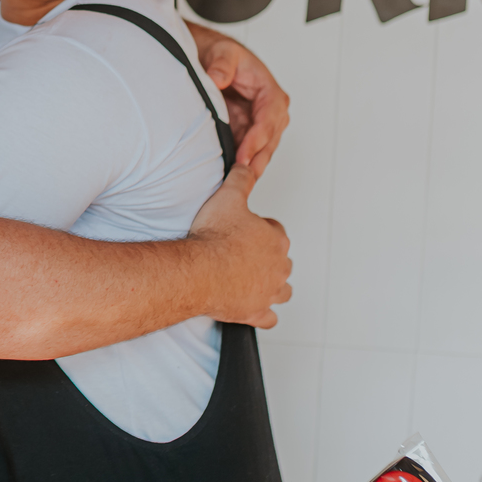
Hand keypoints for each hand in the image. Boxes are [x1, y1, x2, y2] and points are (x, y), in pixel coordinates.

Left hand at [185, 24, 288, 178]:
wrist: (210, 57)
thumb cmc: (222, 54)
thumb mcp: (223, 53)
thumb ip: (222, 65)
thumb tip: (218, 78)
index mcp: (270, 93)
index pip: (268, 121)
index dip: (256, 140)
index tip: (244, 156)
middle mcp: (270, 111)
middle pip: (268, 142)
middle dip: (256, 161)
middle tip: (242, 180)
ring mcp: (259, 124)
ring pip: (259, 151)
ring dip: (250, 168)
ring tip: (236, 186)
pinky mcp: (246, 133)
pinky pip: (246, 152)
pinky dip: (240, 165)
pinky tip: (229, 179)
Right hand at [188, 165, 290, 327]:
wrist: (199, 271)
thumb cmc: (213, 238)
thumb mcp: (228, 197)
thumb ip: (241, 178)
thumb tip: (247, 164)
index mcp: (276, 240)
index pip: (276, 230)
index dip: (260, 229)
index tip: (244, 230)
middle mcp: (278, 267)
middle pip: (281, 261)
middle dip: (266, 258)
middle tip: (243, 254)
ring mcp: (268, 292)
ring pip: (282, 290)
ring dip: (272, 285)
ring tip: (254, 281)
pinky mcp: (256, 312)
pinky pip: (269, 318)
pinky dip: (264, 314)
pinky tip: (254, 309)